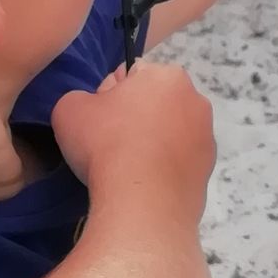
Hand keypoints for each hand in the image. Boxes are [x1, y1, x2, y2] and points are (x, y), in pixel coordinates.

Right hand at [51, 62, 216, 213]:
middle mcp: (196, 101)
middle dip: (134, 118)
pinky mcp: (208, 171)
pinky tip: (143, 183)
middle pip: (154, 103)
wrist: (143, 203)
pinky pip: (177, 162)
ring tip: (125, 167)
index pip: (132, 74)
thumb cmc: (106, 145)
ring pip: (168, 133)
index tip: (99, 118)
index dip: (110, 95)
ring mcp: (206, 137)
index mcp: (168, 76)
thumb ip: (80, 98)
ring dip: (150, 143)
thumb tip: (97, 109)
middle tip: (109, 143)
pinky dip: (162, 168)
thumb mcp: (70, 109)